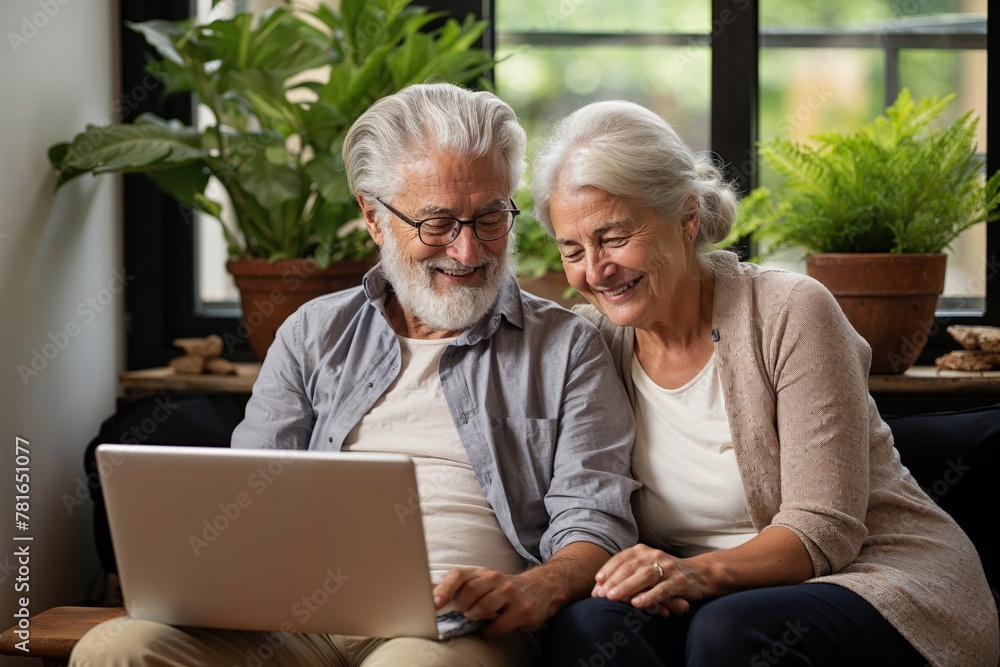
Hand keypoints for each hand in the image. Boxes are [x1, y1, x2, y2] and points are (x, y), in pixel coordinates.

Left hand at [433, 567, 555, 637]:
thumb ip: (459, 587)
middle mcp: (496, 579)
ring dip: (474, 617)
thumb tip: (429, 592)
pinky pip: (499, 625)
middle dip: (460, 606)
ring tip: (474, 618)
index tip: (435, 604)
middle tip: (461, 613)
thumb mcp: (481, 582)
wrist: (539, 589)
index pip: (459, 575)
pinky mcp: (522, 609)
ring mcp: (510, 593)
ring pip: (483, 607)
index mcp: (482, 572)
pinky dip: (488, 631)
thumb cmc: (502, 589)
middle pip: (469, 591)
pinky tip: (486, 631)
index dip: (445, 589)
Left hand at [592, 544, 704, 614]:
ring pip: (645, 576)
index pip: (621, 559)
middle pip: (630, 567)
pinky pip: (663, 589)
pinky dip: (649, 596)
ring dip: (627, 586)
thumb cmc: (664, 574)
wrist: (699, 574)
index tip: (596, 584)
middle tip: (600, 595)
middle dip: (613, 582)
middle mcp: (654, 555)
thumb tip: (599, 587)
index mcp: (642, 550)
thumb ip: (626, 575)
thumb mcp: (644, 569)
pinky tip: (637, 603)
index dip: (608, 571)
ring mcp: (668, 567)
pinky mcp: (680, 581)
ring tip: (613, 597)